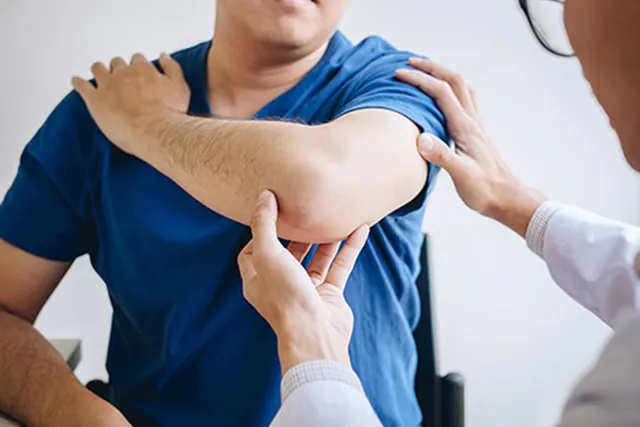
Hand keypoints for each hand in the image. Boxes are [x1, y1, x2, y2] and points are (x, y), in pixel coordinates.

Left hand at [72, 53, 189, 155]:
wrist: (154, 131)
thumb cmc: (169, 114)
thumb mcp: (181, 87)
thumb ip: (172, 68)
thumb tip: (164, 56)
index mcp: (143, 69)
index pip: (138, 60)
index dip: (137, 67)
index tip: (138, 73)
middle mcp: (123, 73)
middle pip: (117, 63)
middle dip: (118, 68)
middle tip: (120, 77)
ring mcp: (107, 85)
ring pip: (98, 69)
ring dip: (99, 70)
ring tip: (98, 74)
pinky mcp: (95, 100)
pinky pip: (82, 85)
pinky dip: (78, 82)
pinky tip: (77, 82)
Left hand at [238, 190, 368, 373]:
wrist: (315, 334)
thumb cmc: (285, 297)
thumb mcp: (267, 254)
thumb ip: (264, 224)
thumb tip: (263, 196)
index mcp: (258, 280)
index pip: (253, 253)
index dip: (260, 232)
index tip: (272, 213)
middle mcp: (281, 286)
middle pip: (287, 253)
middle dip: (297, 232)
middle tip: (305, 210)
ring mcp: (306, 290)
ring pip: (317, 258)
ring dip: (326, 238)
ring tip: (334, 215)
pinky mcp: (330, 295)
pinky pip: (340, 266)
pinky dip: (349, 248)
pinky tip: (359, 229)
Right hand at [396, 58, 546, 236]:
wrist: (507, 198)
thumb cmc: (485, 190)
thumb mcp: (461, 175)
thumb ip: (441, 155)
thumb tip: (420, 138)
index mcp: (465, 127)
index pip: (441, 92)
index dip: (419, 79)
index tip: (399, 74)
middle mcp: (471, 121)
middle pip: (454, 81)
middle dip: (431, 68)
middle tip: (409, 63)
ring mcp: (475, 126)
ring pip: (460, 88)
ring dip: (442, 75)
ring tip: (425, 72)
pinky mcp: (474, 134)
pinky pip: (463, 102)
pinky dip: (450, 91)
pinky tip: (442, 99)